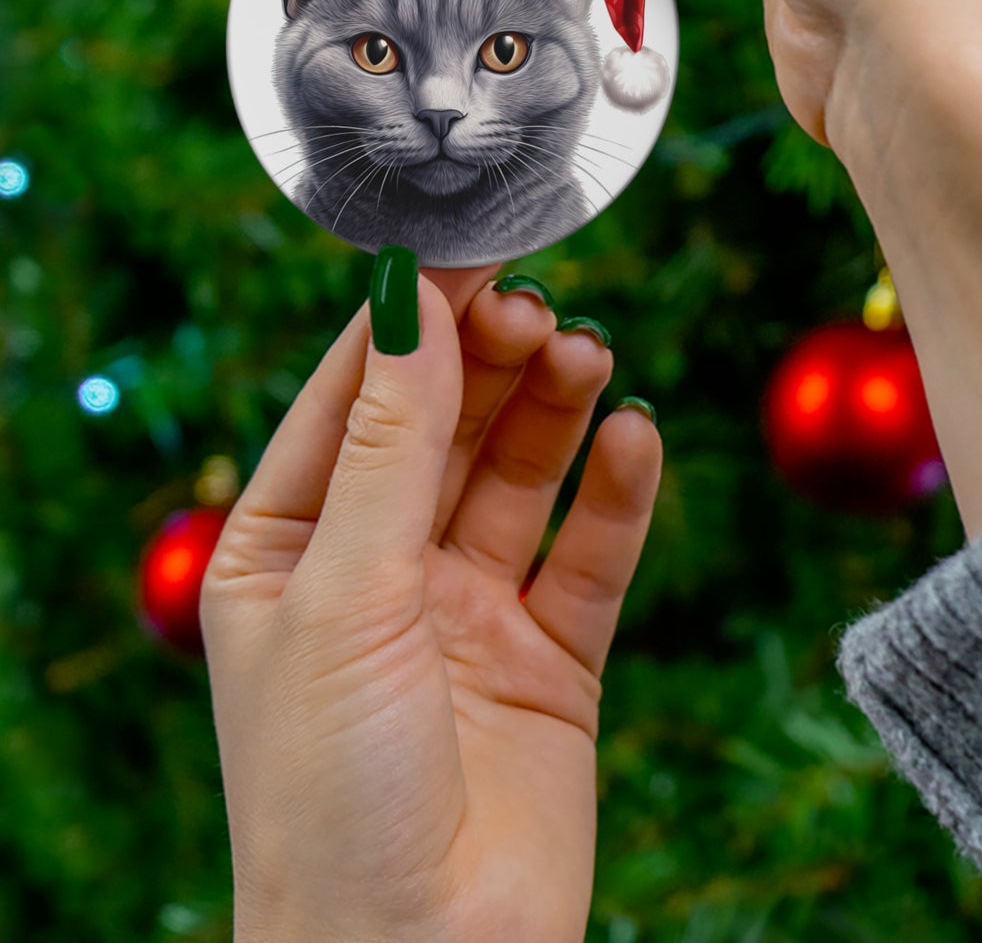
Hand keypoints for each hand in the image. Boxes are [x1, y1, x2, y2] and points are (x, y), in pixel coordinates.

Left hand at [201, 266, 661, 942]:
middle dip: (491, 359)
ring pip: (521, 475)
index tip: (471, 244)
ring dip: (556, 408)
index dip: (410, 320)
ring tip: (589, 355)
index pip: (353, 399)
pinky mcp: (552, 657)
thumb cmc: (330, 793)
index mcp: (290, 550)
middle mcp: (380, 571)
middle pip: (447, 425)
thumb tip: (409, 299)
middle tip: (540, 307)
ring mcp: (469, 611)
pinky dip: (617, 492)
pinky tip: (635, 437)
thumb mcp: (344, 593)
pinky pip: (590, 553)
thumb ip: (390, 444)